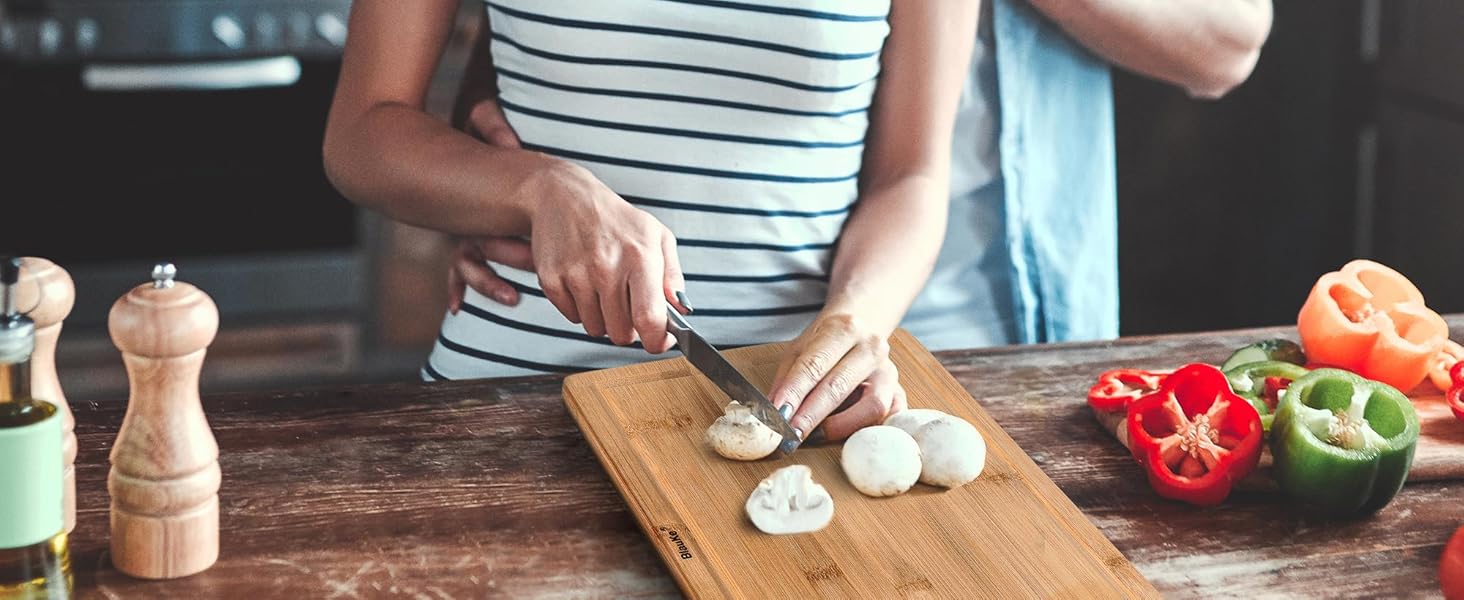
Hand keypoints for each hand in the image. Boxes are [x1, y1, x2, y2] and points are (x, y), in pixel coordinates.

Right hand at [450, 95, 688, 353]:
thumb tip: (681, 309)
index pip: (649, 319)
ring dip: (603, 319)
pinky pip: (572, 318)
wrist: (564, 196)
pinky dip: (580, 309)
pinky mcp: (552, 279)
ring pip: (596, 329)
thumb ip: (672, 275)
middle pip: (621, 333)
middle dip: (629, 329)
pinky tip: (583, 284)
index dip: (657, 341)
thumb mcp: (656, 236)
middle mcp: (607, 268)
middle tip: (627, 307)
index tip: (659, 343)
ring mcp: (576, 274)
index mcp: (639, 258)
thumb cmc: (615, 219)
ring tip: (604, 290)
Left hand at [768, 313, 905, 441]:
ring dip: (841, 426)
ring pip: (872, 406)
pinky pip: (889, 417)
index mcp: (843, 329)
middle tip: (790, 435)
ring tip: (815, 434)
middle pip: (838, 387)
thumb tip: (771, 412)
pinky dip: (866, 429)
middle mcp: (871, 347)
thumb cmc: (826, 342)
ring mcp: (889, 370)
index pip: (813, 366)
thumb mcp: (799, 350)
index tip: (778, 415)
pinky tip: (844, 433)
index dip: (794, 393)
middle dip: (811, 415)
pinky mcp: (899, 391)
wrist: (863, 325)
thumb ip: (786, 381)